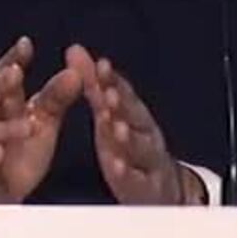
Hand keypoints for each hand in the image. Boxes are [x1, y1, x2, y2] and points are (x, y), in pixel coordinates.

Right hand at [0, 37, 82, 203]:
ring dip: (5, 126)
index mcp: (3, 104)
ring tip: (27, 125)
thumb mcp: (42, 121)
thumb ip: (56, 96)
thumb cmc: (18, 150)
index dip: (13, 59)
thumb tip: (77, 71)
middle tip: (15, 73)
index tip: (26, 44)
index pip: (3, 75)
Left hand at [70, 45, 203, 204]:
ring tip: (117, 129)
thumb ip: (93, 85)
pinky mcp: (146, 187)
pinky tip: (118, 167)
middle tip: (108, 94)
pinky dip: (129, 173)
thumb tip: (74, 49)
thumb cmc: (129, 144)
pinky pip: (137, 180)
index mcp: (134, 114)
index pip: (124, 93)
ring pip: (140, 147)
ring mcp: (148, 161)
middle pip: (135, 117)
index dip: (113, 80)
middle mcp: (145, 134)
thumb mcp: (110, 114)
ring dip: (129, 137)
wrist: (163, 188)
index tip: (101, 66)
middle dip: (122, 105)